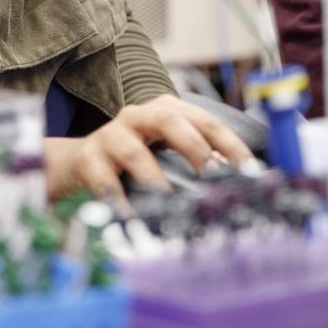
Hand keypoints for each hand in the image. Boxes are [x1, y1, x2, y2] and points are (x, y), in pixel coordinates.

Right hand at [42, 93, 254, 200]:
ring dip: (153, 176)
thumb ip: (197, 160)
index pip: (205, 120)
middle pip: (169, 119)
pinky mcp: (88, 159)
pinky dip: (117, 199)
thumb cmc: (132, 160)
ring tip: (167, 199)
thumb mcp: (166, 153)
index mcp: (164, 112)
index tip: (250, 169)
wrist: (77, 164)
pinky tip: (129, 216)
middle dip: (193, 145)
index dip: (229, 143)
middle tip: (210, 172)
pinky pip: (103, 179)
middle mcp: (138, 117)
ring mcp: (111, 136)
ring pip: (133, 151)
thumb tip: (236, 178)